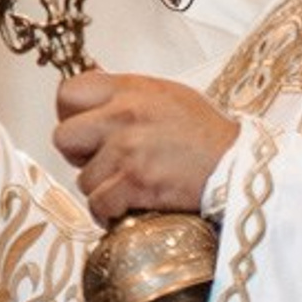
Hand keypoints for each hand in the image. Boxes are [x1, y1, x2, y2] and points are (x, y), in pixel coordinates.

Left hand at [52, 72, 234, 222]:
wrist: (239, 166)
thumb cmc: (205, 134)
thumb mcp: (165, 96)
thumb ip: (124, 95)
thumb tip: (87, 98)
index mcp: (130, 89)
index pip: (68, 93)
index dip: (71, 115)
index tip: (85, 129)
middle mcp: (124, 115)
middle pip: (63, 138)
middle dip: (79, 155)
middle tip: (102, 160)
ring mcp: (127, 149)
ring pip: (83, 179)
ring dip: (102, 187)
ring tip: (129, 183)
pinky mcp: (135, 182)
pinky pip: (98, 204)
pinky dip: (111, 211)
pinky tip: (129, 205)